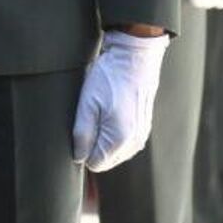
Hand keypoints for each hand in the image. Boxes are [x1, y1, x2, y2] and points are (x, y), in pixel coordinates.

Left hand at [72, 30, 168, 171]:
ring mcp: (141, 135)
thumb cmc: (109, 79)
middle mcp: (135, 142)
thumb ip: (82, 134)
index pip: (95, 163)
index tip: (79, 128)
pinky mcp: (143, 127)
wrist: (134, 59)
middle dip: (93, 145)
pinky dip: (114, 132)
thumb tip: (78, 157)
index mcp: (120, 139)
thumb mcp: (86, 105)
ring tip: (101, 112)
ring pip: (115, 151)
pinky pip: (124, 142)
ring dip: (103, 138)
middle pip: (106, 159)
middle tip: (89, 117)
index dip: (82, 149)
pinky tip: (110, 111)